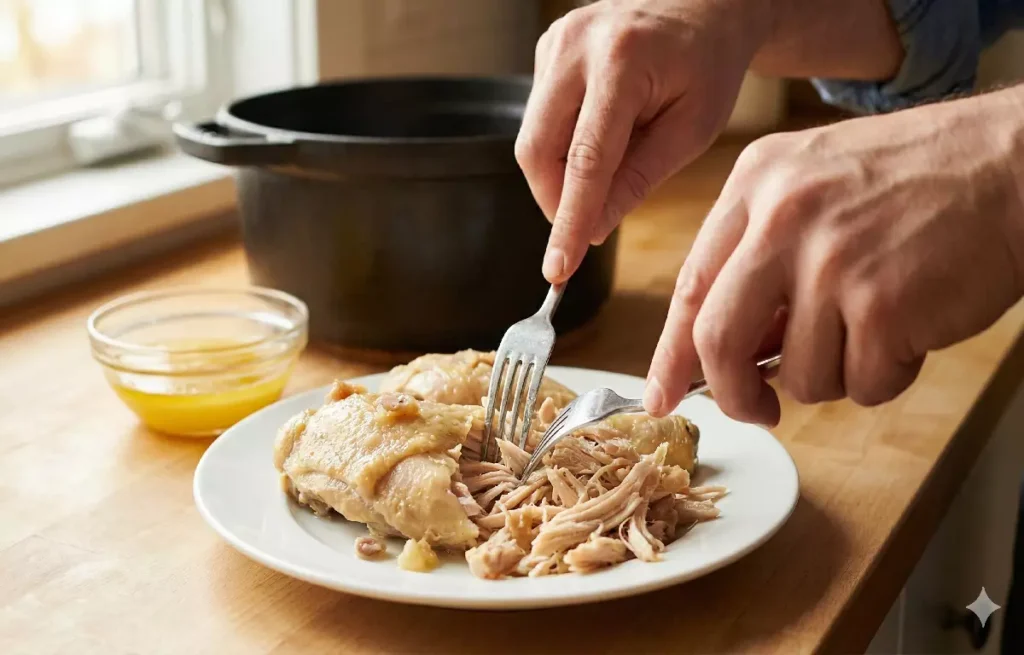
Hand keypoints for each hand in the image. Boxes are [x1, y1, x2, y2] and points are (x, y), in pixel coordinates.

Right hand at [517, 0, 767, 282]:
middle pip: (536, 151)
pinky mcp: (545, 49)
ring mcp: (554, 43)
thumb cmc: (708, 66)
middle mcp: (576, 46)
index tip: (558, 268)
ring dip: (562, 174)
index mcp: (623, 62)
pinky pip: (539, 118)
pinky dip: (562, 146)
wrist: (703, 6)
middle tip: (588, 224)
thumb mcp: (692, 130)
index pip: (585, 160)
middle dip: (557, 200)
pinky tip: (602, 134)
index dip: (569, 221)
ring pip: (532, 139)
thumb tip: (594, 230)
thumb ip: (639, 180)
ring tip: (612, 164)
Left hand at [644, 87, 1023, 424]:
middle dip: (733, 395)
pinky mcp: (881, 305)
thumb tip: (728, 352)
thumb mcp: (815, 184)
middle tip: (758, 411)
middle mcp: (781, 218)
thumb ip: (761, 256)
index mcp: (756, 184)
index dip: (670, 353)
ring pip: (799, 376)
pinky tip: (911, 330)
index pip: (690, 286)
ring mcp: (830, 261)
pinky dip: (887, 376)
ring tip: (878, 328)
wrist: (1014, 164)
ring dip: (837, 375)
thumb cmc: (919, 181)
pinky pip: (862, 385)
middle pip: (717, 341)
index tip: (660, 394)